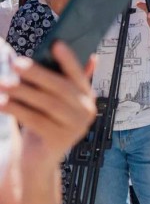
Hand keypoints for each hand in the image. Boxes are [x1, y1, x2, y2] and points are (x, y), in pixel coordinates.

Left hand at [0, 41, 96, 165]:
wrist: (39, 159)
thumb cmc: (44, 122)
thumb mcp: (52, 100)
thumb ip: (58, 78)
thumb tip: (57, 48)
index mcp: (87, 96)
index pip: (78, 74)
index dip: (68, 59)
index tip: (55, 44)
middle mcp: (86, 110)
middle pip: (60, 88)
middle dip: (37, 74)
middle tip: (16, 63)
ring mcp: (76, 127)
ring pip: (47, 104)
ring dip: (23, 92)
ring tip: (2, 83)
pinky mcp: (60, 140)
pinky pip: (35, 120)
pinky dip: (17, 110)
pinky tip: (1, 102)